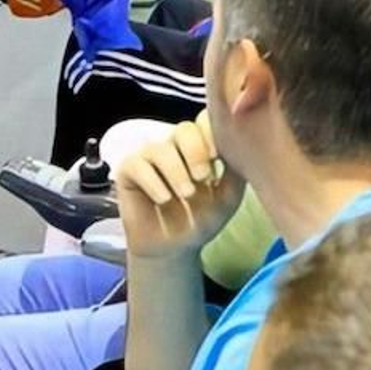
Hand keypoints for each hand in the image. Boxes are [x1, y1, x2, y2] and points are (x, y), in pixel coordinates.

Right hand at [116, 116, 244, 260]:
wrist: (175, 248)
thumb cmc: (202, 218)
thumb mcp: (227, 197)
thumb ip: (236, 172)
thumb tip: (242, 147)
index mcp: (200, 144)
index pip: (205, 121)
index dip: (211, 133)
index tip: (218, 158)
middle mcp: (174, 144)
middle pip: (184, 129)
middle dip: (195, 152)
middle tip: (203, 178)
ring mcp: (150, 155)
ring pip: (161, 149)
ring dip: (176, 172)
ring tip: (187, 194)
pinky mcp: (128, 170)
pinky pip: (138, 165)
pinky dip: (154, 182)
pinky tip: (164, 199)